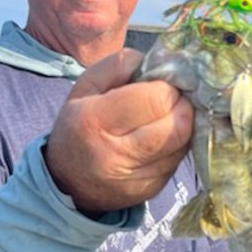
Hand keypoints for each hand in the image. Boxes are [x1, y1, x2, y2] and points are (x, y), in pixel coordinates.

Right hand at [44, 48, 193, 215]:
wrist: (68, 183)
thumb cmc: (78, 127)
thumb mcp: (85, 88)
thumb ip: (117, 66)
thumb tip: (156, 60)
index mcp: (95, 120)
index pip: (155, 99)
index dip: (167, 86)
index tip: (162, 83)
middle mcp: (116, 154)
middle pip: (177, 124)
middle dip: (181, 105)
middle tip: (172, 99)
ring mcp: (136, 178)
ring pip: (183, 143)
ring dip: (182, 125)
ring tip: (165, 118)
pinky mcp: (150, 191)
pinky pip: (178, 161)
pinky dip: (176, 146)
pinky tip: (160, 140)